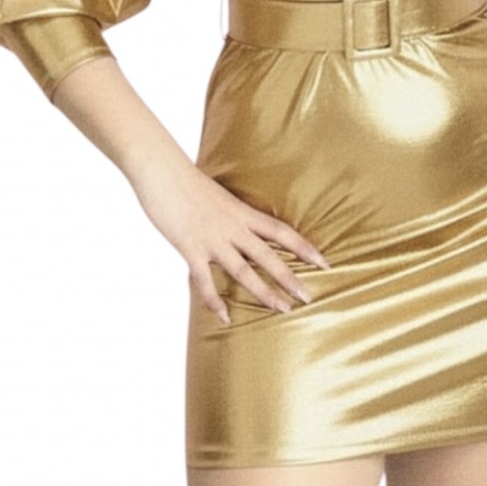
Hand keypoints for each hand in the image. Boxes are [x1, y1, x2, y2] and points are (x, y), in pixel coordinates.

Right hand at [128, 150, 330, 324]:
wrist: (163, 170)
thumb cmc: (188, 179)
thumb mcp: (219, 195)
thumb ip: (231, 213)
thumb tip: (241, 224)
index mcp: (242, 212)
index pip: (281, 231)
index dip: (304, 247)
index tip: (324, 261)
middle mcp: (232, 227)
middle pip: (268, 255)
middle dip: (289, 277)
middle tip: (308, 297)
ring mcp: (212, 239)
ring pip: (243, 271)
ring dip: (263, 292)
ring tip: (281, 309)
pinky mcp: (190, 247)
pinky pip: (205, 280)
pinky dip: (214, 300)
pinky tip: (225, 316)